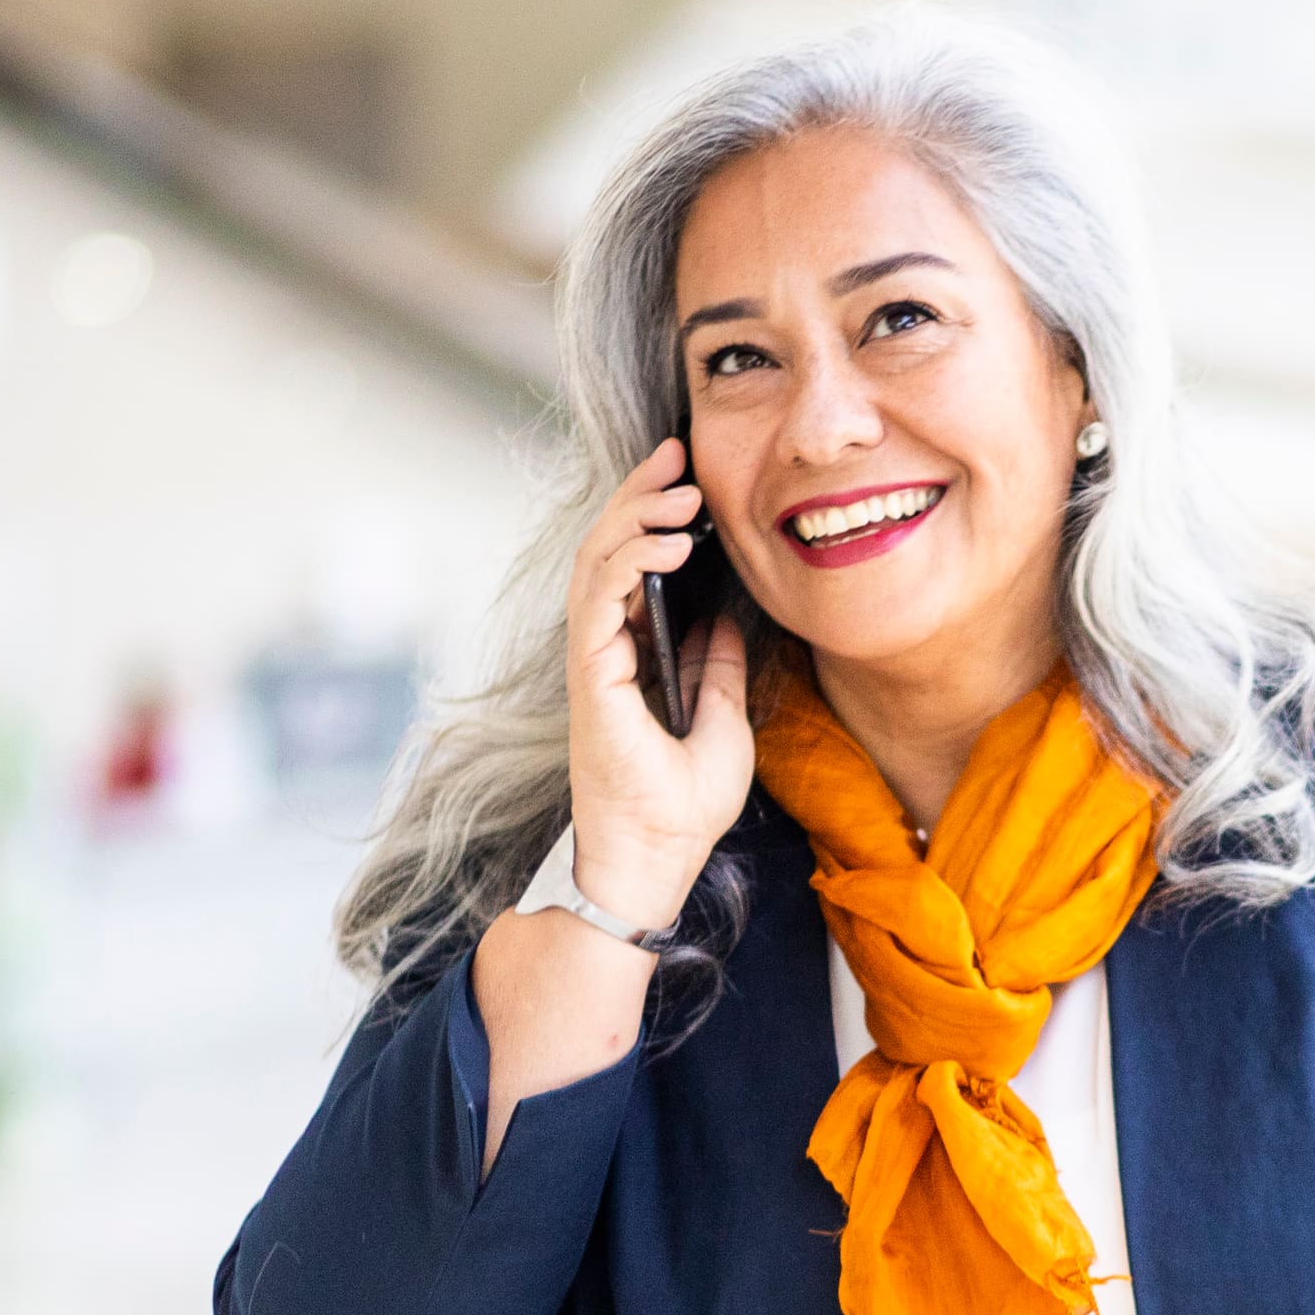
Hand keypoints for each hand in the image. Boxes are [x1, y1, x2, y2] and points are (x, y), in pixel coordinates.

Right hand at [561, 435, 754, 927]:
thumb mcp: (725, 722)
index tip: (689, 480)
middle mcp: (604, 650)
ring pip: (596, 561)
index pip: (633, 566)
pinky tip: (668, 543)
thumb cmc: (683, 807)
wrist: (657, 859)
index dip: (656, 518)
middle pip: (609, 549)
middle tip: (676, 454)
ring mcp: (592, 660)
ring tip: (677, 490)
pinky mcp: (589, 675)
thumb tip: (724, 617)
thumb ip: (717, 666)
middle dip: (640, 496)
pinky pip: (599, 598)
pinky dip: (630, 562)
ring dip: (635, 517)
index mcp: (632, 655)